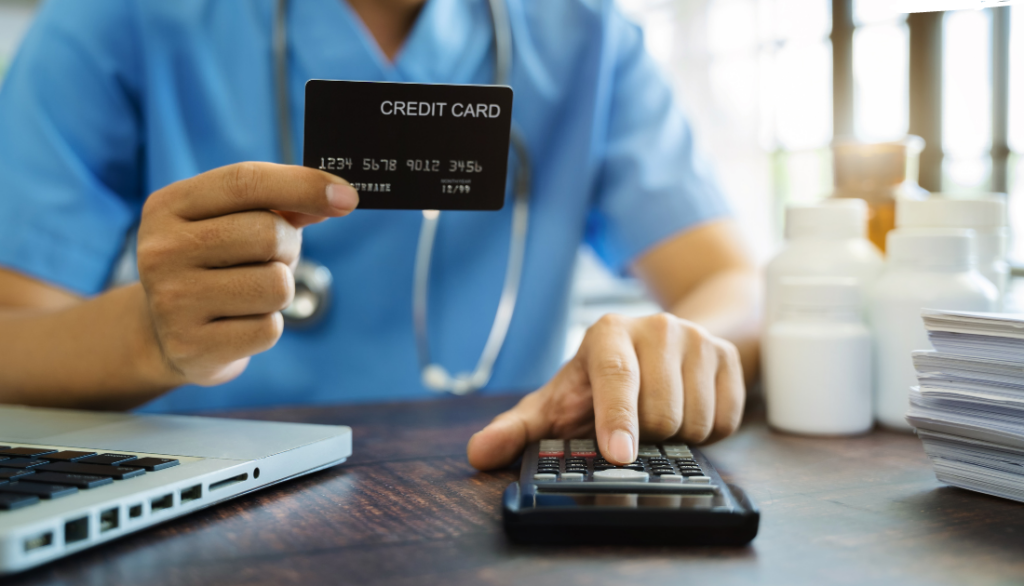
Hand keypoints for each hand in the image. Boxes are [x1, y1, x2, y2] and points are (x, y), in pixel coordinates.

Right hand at [136, 162, 357, 386]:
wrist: (167, 335)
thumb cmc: (214, 266)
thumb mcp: (230, 223)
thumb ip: (279, 204)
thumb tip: (335, 197)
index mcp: (169, 206)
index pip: (245, 181)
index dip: (303, 185)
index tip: (348, 197)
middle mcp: (161, 251)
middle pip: (268, 234)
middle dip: (288, 248)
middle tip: (269, 260)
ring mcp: (172, 301)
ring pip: (276, 285)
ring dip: (279, 290)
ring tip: (249, 294)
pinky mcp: (192, 346)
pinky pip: (269, 329)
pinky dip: (267, 326)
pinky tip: (238, 324)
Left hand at [467, 313, 744, 468]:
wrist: (664, 346)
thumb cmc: (601, 382)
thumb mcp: (558, 401)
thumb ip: (518, 430)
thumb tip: (479, 454)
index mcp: (608, 333)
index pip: (615, 376)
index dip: (617, 419)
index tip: (618, 455)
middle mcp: (656, 327)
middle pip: (660, 410)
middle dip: (646, 437)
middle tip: (633, 431)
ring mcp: (698, 339)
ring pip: (697, 420)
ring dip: (678, 438)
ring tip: (658, 421)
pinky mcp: (729, 357)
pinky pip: (726, 421)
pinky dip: (707, 433)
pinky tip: (687, 415)